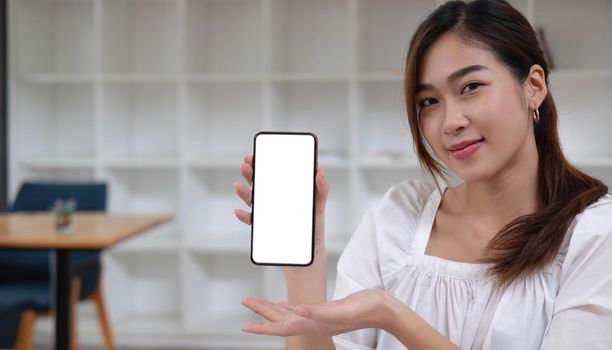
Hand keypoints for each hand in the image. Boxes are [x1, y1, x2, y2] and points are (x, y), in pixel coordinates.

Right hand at [233, 155, 329, 273]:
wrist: (310, 252)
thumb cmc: (313, 226)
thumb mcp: (319, 205)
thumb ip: (321, 188)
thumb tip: (319, 171)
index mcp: (284, 191)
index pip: (270, 174)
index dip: (261, 163)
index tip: (254, 156)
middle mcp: (273, 201)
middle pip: (258, 184)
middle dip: (250, 173)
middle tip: (246, 165)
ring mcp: (267, 214)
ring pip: (251, 200)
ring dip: (243, 192)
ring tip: (239, 186)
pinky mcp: (264, 228)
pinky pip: (251, 221)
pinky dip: (244, 216)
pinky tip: (240, 212)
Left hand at [240, 289, 391, 336]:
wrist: (383, 310)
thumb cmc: (367, 308)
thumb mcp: (344, 308)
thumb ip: (321, 311)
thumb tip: (298, 310)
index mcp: (315, 323)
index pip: (283, 327)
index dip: (263, 327)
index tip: (245, 327)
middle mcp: (313, 322)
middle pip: (280, 319)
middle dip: (261, 312)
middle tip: (244, 301)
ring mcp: (318, 317)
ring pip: (288, 314)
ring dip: (271, 308)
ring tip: (255, 302)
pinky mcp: (324, 310)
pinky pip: (299, 310)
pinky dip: (287, 307)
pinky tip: (282, 304)